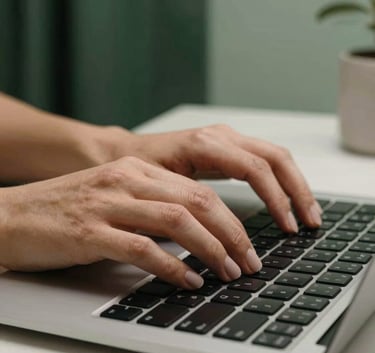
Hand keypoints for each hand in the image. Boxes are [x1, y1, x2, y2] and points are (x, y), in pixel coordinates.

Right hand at [0, 156, 262, 288]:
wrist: (11, 215)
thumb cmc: (67, 208)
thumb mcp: (116, 196)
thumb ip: (153, 207)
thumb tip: (195, 233)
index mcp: (136, 170)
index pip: (198, 190)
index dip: (230, 219)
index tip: (245, 244)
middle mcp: (126, 181)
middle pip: (197, 202)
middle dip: (231, 234)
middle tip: (248, 262)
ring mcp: (108, 204)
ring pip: (177, 221)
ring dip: (210, 250)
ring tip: (228, 272)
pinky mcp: (90, 232)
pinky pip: (143, 248)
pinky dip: (172, 267)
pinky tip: (188, 281)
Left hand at [108, 124, 321, 231]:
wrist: (125, 153)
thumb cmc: (138, 170)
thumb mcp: (161, 189)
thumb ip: (191, 207)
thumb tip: (220, 238)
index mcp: (205, 145)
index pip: (256, 169)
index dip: (277, 199)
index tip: (288, 227)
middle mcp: (221, 136)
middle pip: (275, 158)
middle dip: (297, 190)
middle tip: (310, 222)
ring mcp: (225, 138)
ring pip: (274, 156)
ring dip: (294, 184)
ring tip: (307, 213)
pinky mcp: (226, 146)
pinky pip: (263, 159)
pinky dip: (280, 179)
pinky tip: (285, 199)